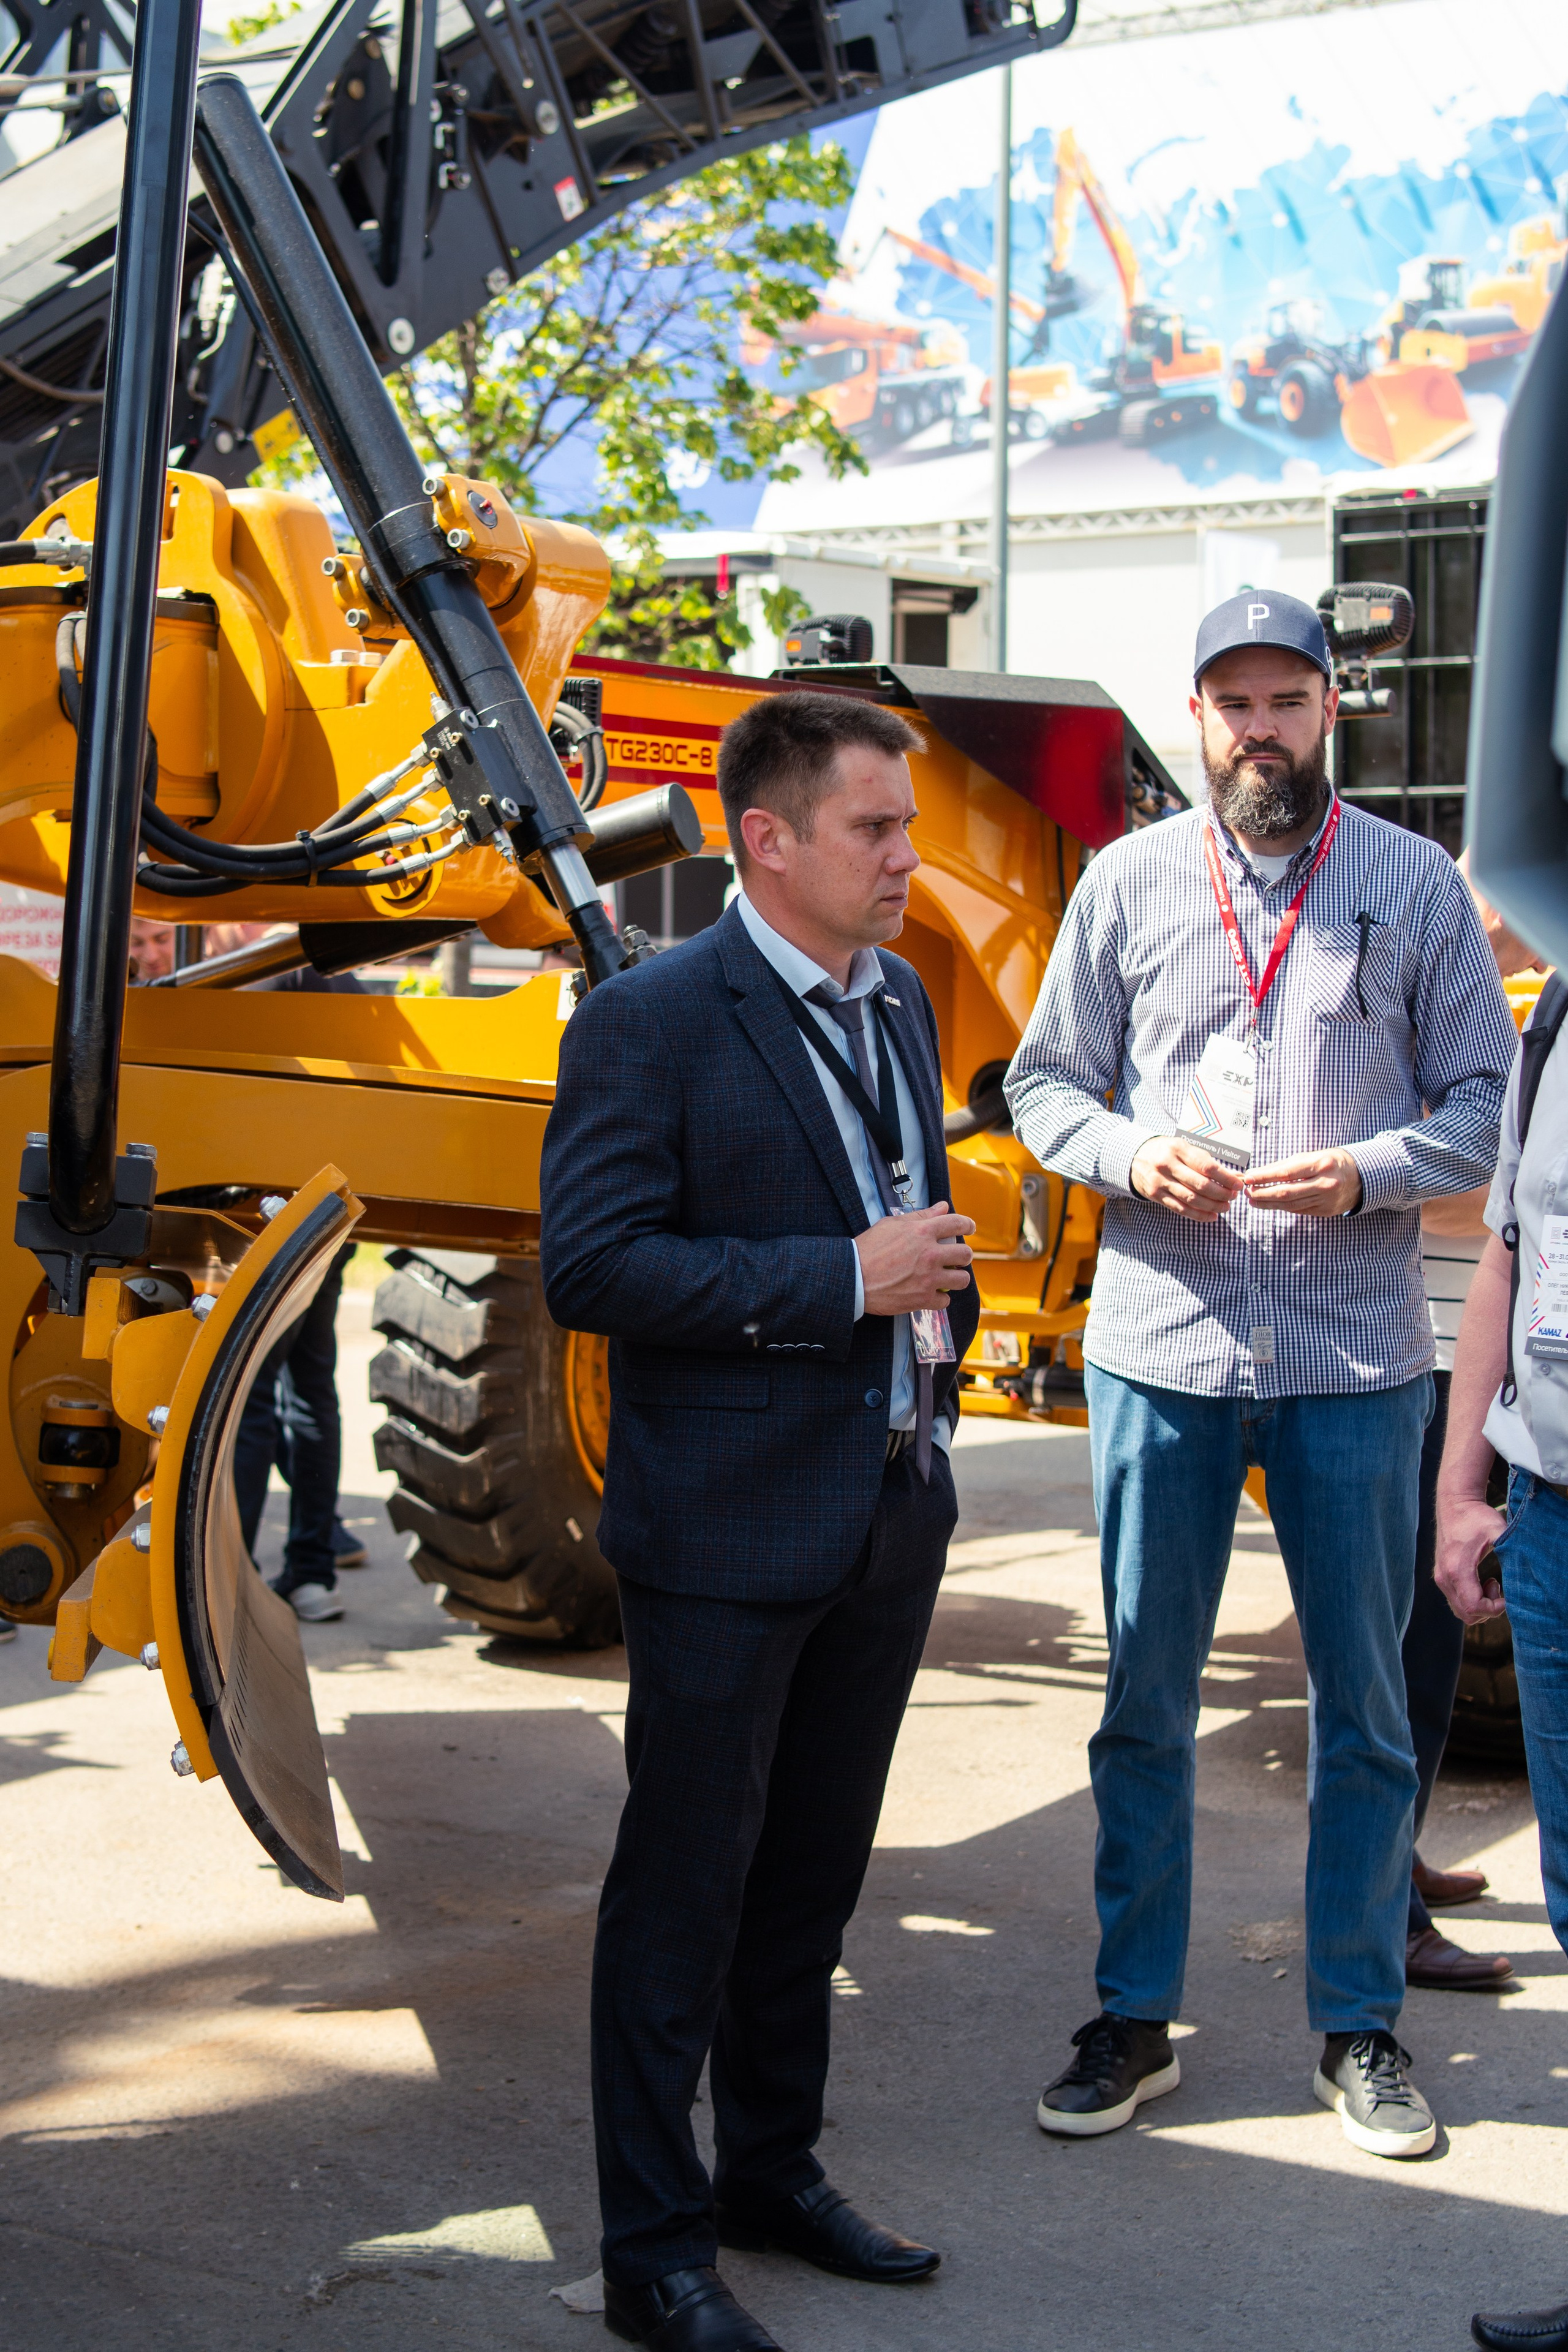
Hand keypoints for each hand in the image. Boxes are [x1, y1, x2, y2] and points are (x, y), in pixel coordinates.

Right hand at [856, 1201, 973, 1316]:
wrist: (852, 1277)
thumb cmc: (868, 1249)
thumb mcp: (891, 1224)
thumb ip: (920, 1216)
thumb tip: (942, 1207)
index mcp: (923, 1231)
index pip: (957, 1223)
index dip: (967, 1224)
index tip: (969, 1227)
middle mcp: (930, 1254)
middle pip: (965, 1254)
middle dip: (963, 1255)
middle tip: (956, 1258)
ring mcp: (929, 1278)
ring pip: (961, 1280)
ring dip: (957, 1278)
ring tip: (948, 1277)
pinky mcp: (923, 1298)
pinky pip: (945, 1301)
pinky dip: (940, 1298)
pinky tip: (931, 1294)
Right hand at [1129, 1136, 1244, 1221]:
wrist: (1134, 1156)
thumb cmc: (1167, 1151)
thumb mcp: (1186, 1149)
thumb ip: (1209, 1163)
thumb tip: (1236, 1176)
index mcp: (1178, 1149)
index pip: (1206, 1166)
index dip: (1225, 1178)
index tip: (1238, 1184)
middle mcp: (1167, 1165)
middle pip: (1200, 1185)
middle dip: (1221, 1193)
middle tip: (1233, 1197)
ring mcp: (1160, 1181)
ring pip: (1191, 1199)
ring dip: (1212, 1206)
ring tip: (1225, 1207)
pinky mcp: (1156, 1195)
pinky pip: (1180, 1209)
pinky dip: (1198, 1215)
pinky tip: (1211, 1216)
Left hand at [1244, 1149, 1361, 1215]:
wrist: (1360, 1178)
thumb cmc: (1332, 1162)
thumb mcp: (1312, 1156)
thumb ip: (1287, 1165)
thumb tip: (1260, 1173)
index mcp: (1322, 1164)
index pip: (1287, 1173)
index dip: (1265, 1176)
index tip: (1249, 1177)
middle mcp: (1326, 1183)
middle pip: (1287, 1192)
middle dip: (1263, 1193)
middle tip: (1247, 1191)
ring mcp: (1326, 1200)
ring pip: (1291, 1204)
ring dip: (1268, 1202)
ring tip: (1253, 1199)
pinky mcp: (1325, 1211)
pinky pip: (1298, 1209)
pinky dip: (1282, 1207)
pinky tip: (1269, 1203)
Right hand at [1435, 1490, 1507, 1624]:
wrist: (1455, 1504)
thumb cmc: (1476, 1517)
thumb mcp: (1497, 1531)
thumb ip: (1511, 1551)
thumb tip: (1524, 1573)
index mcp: (1457, 1570)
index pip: (1474, 1607)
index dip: (1495, 1609)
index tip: (1508, 1597)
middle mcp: (1445, 1577)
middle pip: (1466, 1614)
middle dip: (1488, 1610)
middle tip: (1498, 1588)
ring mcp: (1441, 1578)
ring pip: (1460, 1611)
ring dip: (1479, 1606)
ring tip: (1491, 1584)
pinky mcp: (1441, 1576)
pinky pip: (1456, 1601)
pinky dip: (1471, 1600)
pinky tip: (1482, 1582)